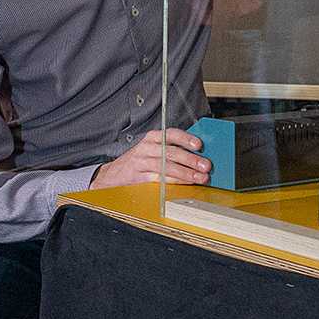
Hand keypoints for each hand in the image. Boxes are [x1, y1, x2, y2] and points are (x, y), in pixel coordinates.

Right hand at [90, 128, 210, 187]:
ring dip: (186, 173)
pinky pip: (160, 179)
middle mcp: (146, 148)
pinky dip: (174, 181)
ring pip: (166, 166)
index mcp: (152, 138)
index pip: (171, 134)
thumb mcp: (152, 149)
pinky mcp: (140, 177)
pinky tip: (185, 183)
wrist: (113, 174)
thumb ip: (170, 149)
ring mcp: (142, 163)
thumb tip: (197, 155)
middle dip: (191, 160)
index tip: (199, 145)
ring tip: (200, 177)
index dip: (186, 139)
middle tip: (205, 166)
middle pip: (171, 152)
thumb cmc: (139, 161)